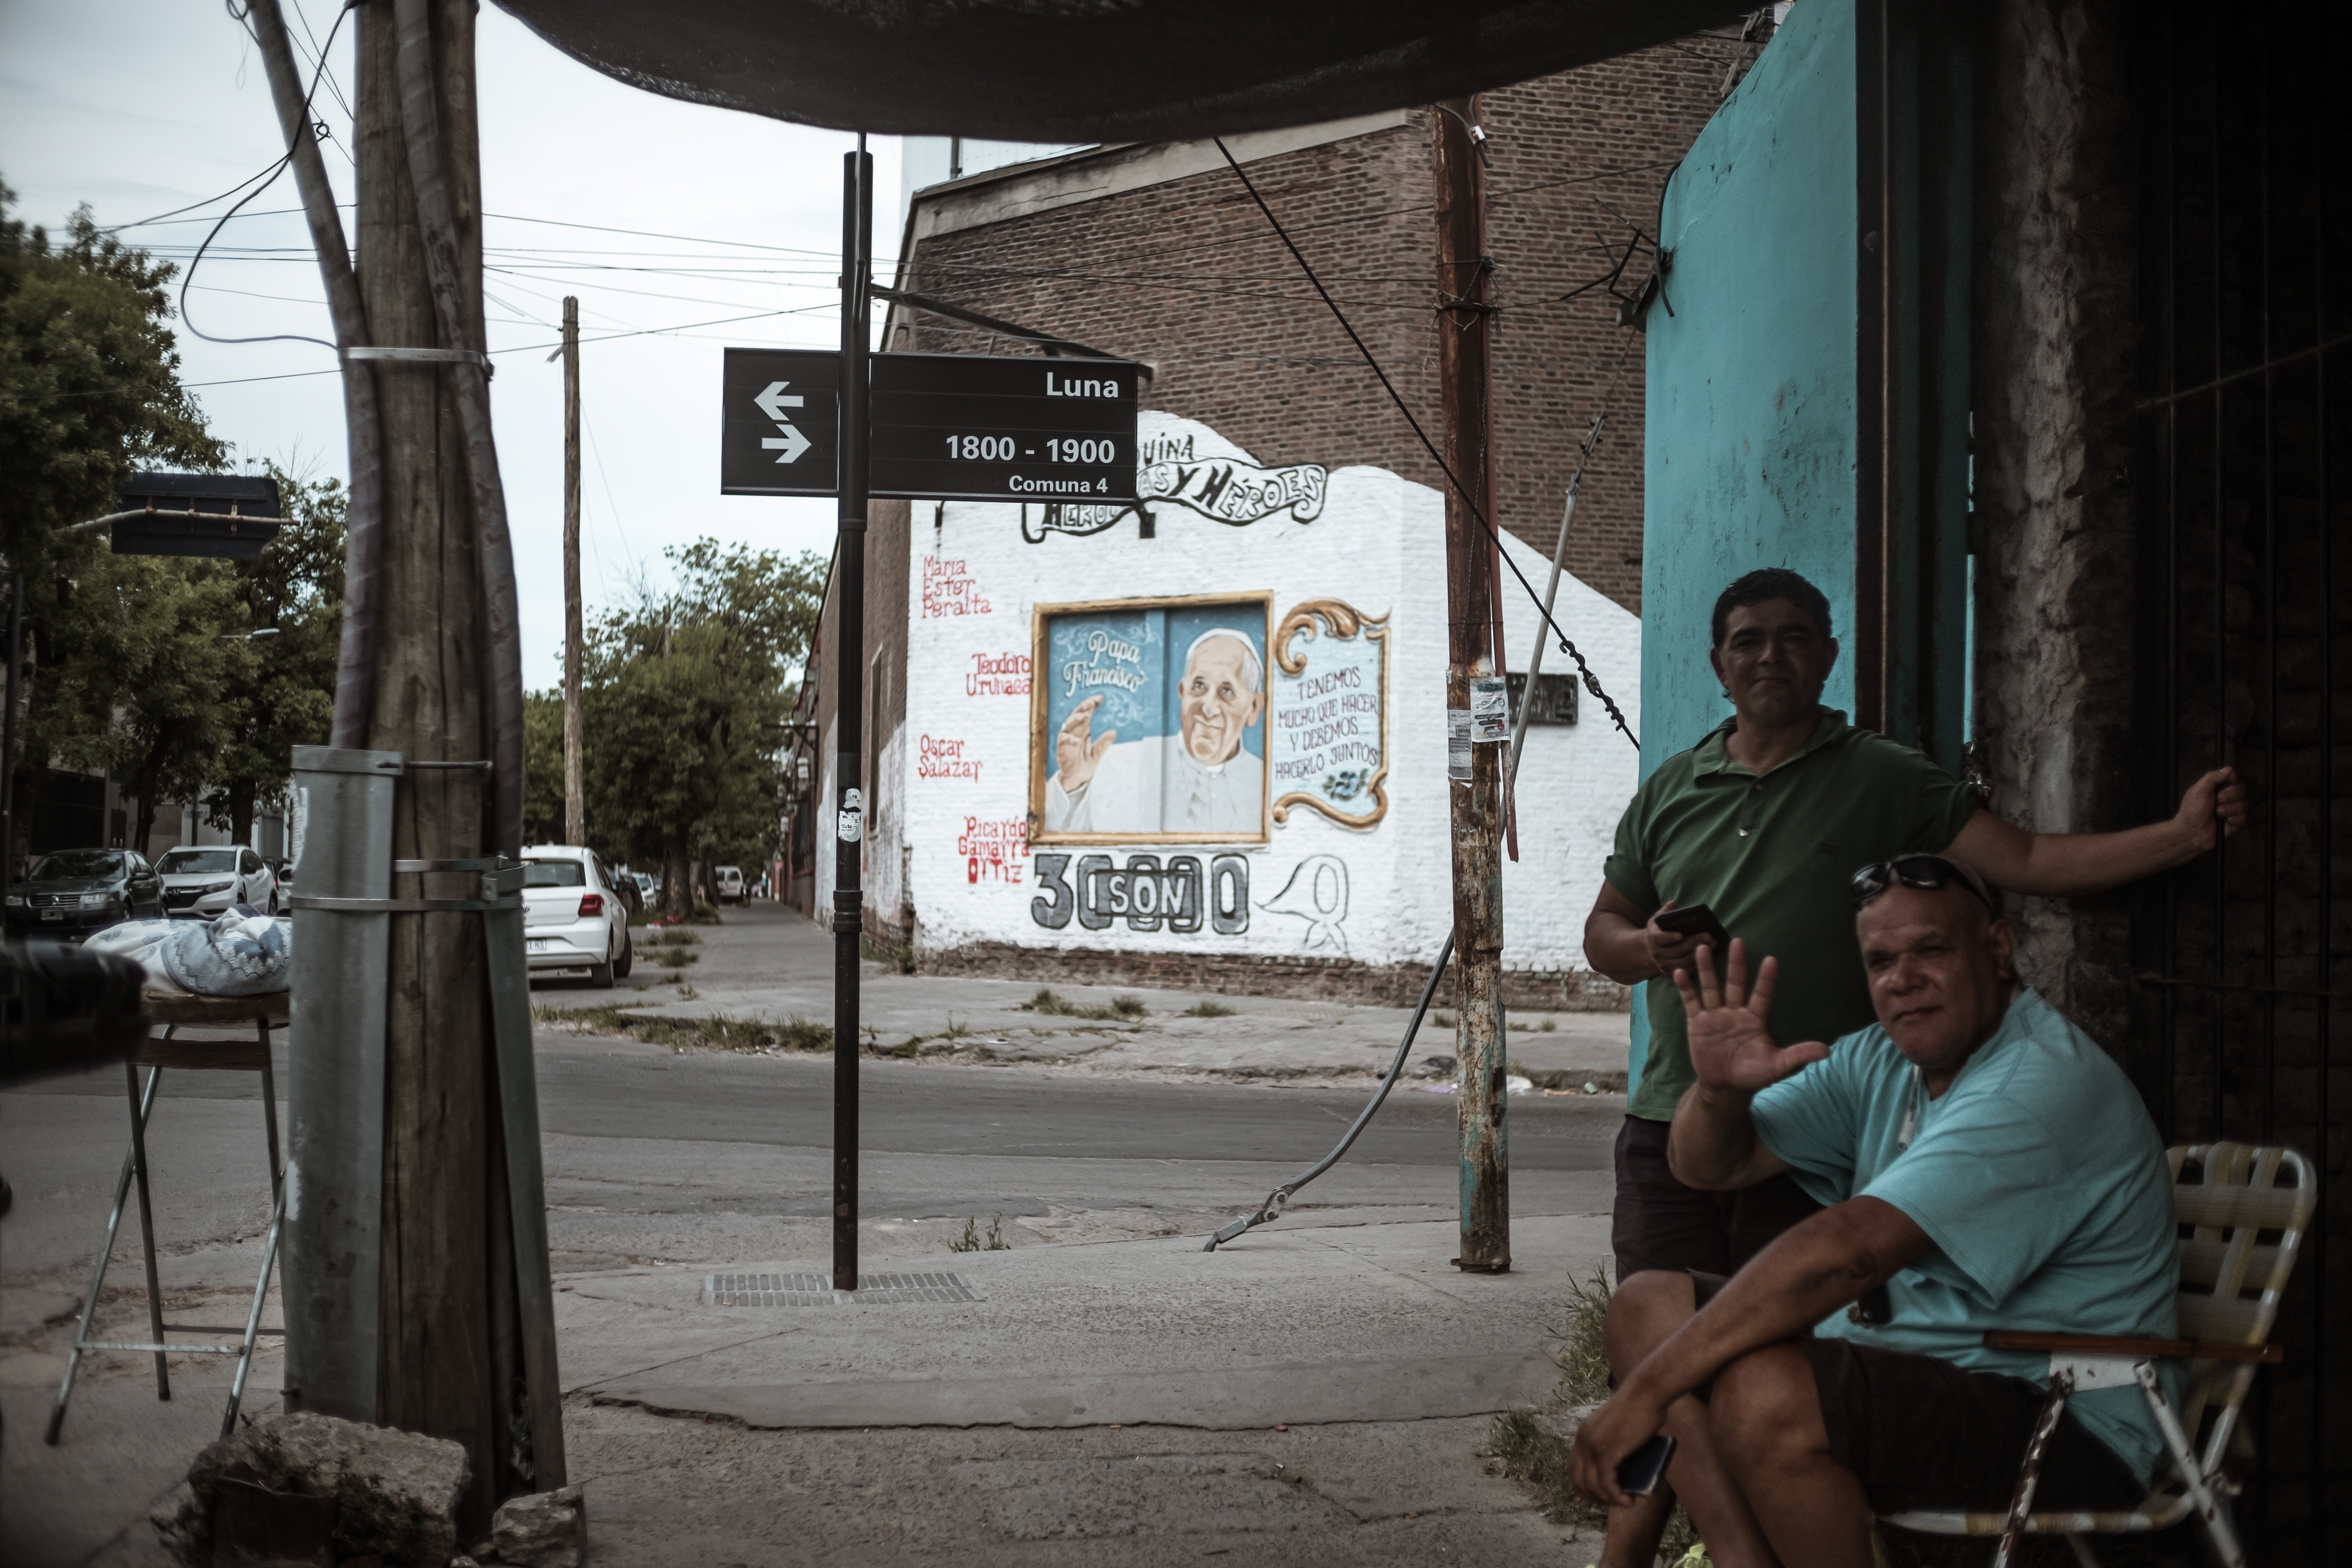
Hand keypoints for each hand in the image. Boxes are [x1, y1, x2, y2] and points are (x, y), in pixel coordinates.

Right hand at [1054, 696, 1115, 791]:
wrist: (1076, 779)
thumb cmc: (1084, 762)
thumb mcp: (1097, 752)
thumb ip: (1104, 743)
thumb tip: (1113, 732)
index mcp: (1082, 729)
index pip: (1086, 713)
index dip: (1091, 704)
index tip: (1101, 698)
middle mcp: (1074, 732)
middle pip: (1077, 716)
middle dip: (1083, 708)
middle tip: (1092, 702)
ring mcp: (1067, 740)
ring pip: (1068, 726)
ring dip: (1075, 720)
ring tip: (1084, 716)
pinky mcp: (1062, 750)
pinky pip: (1063, 742)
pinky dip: (1068, 739)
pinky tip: (1076, 739)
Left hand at [1568, 1385, 1667, 1509]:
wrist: (1645, 1392)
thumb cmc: (1640, 1408)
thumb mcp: (1619, 1429)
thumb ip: (1614, 1446)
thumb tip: (1622, 1469)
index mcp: (1583, 1433)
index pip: (1574, 1467)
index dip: (1582, 1486)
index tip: (1594, 1498)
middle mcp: (1583, 1440)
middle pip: (1579, 1480)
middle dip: (1594, 1497)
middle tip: (1613, 1503)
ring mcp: (1593, 1446)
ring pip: (1592, 1485)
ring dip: (1608, 1500)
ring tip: (1625, 1502)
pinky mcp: (1607, 1452)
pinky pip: (1606, 1483)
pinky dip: (1616, 1496)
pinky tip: (1628, 1501)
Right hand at [1642, 900, 1706, 978]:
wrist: (1652, 950)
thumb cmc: (1659, 931)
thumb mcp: (1658, 920)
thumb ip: (1665, 912)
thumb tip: (1673, 904)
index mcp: (1653, 938)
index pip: (1659, 938)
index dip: (1669, 937)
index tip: (1680, 934)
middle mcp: (1656, 954)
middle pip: (1676, 950)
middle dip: (1693, 943)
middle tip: (1708, 936)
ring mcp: (1664, 965)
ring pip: (1683, 961)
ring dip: (1699, 953)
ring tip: (1712, 944)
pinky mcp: (1671, 974)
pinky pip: (1687, 970)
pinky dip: (1698, 964)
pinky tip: (1709, 955)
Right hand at [1673, 938, 1828, 1095]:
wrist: (1725, 1086)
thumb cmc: (1753, 1075)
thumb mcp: (1777, 1066)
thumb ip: (1798, 1055)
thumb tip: (1826, 1050)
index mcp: (1754, 1019)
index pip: (1762, 995)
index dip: (1765, 979)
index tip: (1771, 959)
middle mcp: (1735, 1012)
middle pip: (1735, 983)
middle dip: (1736, 964)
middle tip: (1737, 941)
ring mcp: (1715, 1016)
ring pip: (1711, 987)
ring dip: (1706, 969)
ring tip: (1703, 948)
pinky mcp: (1697, 1023)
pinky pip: (1691, 1002)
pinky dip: (1685, 988)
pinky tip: (1680, 972)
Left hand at [2175, 766, 2247, 852]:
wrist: (2191, 833)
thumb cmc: (2191, 810)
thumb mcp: (2199, 790)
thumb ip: (2212, 777)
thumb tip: (2229, 768)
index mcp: (2217, 788)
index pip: (2234, 778)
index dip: (2233, 780)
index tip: (2227, 784)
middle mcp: (2227, 797)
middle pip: (2242, 790)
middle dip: (2231, 796)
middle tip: (2218, 801)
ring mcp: (2233, 810)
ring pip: (2245, 804)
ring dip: (2231, 809)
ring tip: (2218, 814)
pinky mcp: (2237, 823)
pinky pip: (2246, 818)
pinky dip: (2236, 820)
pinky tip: (2227, 822)